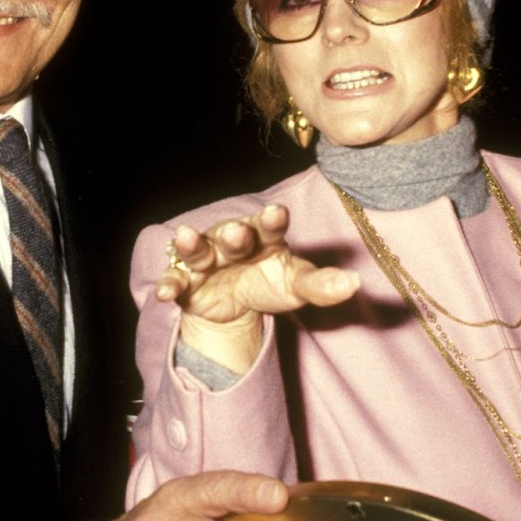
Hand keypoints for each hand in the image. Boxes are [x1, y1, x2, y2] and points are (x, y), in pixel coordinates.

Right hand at [155, 204, 359, 371]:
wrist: (237, 306)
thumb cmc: (270, 283)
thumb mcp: (296, 286)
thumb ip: (322, 285)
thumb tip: (354, 284)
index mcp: (264, 237)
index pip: (270, 224)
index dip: (271, 219)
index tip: (276, 214)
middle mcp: (232, 242)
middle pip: (232, 234)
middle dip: (233, 233)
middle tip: (236, 232)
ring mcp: (207, 260)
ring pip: (198, 249)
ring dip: (191, 244)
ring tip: (185, 237)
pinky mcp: (186, 282)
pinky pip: (175, 280)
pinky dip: (169, 284)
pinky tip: (165, 292)